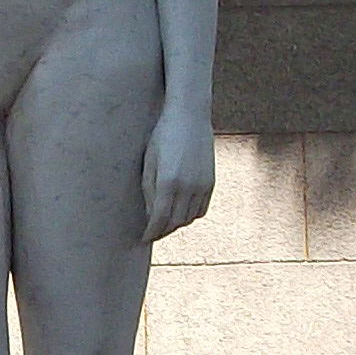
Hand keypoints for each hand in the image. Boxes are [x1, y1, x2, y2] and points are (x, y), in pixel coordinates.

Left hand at [141, 104, 214, 244]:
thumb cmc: (163, 135)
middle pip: (175, 222)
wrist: (190, 116)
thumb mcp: (149, 161)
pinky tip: (181, 212)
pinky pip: (201, 209)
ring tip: (165, 224)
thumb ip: (148, 189)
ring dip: (176, 224)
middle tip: (153, 233)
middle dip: (163, 231)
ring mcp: (202, 185)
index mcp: (168, 181)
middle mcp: (188, 186)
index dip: (151, 232)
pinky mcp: (211, 182)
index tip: (144, 238)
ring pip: (189, 218)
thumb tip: (150, 215)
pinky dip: (191, 215)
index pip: (159, 218)